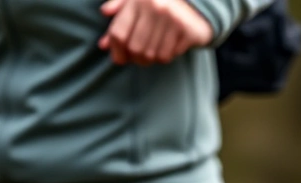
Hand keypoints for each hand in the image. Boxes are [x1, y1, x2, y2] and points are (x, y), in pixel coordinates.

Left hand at [99, 0, 213, 65]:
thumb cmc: (159, 6)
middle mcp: (154, 7)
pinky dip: (164, 57)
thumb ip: (117, 20)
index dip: (115, 50)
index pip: (118, 33)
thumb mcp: (136, 3)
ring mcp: (172, 19)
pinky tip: (167, 48)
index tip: (119, 58)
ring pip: (151, 55)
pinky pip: (167, 56)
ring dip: (150, 59)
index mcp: (138, 0)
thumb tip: (103, 44)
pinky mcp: (186, 31)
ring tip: (152, 52)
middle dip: (134, 58)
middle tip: (138, 58)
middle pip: (134, 48)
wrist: (196, 5)